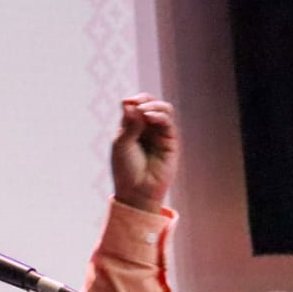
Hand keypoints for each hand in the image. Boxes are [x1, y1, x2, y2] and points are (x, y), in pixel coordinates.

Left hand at [110, 94, 178, 212]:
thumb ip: (129, 124)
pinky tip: (150, 117)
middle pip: (151, 104)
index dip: (134, 101)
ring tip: (144, 113)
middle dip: (145, 100)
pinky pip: (168, 124)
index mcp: (132, 127)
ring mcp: (160, 135)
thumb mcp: (122, 143)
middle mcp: (147, 129)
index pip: (136, 106)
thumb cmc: (125, 169)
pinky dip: (159, 116)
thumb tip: (130, 103)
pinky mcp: (170, 142)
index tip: (127, 102)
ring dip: (154, 106)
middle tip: (137, 105)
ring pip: (164, 110)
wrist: (137, 190)